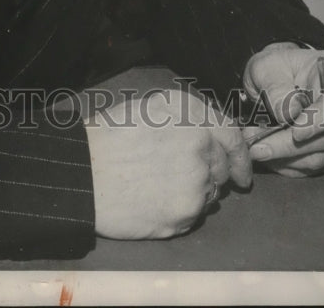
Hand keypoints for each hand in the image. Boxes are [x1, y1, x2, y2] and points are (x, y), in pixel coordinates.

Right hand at [84, 89, 251, 238]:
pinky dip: (182, 210)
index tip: (241, 168)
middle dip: (211, 173)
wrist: (82, 174)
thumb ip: (185, 118)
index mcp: (190, 114)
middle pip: (222, 166)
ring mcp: (196, 182)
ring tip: (161, 186)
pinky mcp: (185, 214)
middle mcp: (200, 145)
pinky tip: (156, 201)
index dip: (240, 154)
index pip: (232, 135)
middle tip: (184, 177)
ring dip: (196, 191)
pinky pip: (195, 214)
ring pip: (211, 192)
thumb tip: (208, 134)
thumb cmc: (107, 138)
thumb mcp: (148, 109)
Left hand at [241, 42, 323, 176]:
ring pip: (322, 155)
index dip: (320, 120)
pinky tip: (268, 156)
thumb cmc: (274, 68)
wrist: (275, 78)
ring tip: (256, 149)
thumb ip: (275, 86)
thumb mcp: (267, 66)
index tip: (295, 133)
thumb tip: (288, 114)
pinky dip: (288, 165)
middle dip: (291, 146)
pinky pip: (313, 166)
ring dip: (287, 158)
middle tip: (257, 148)